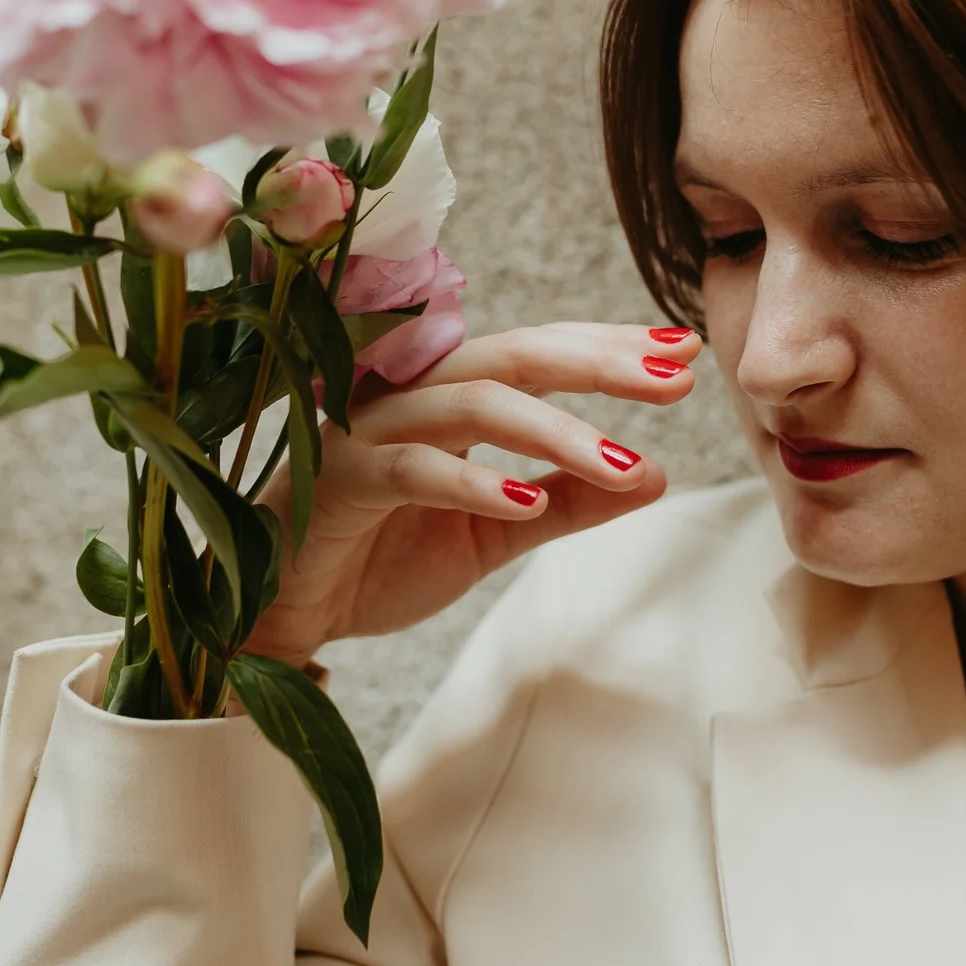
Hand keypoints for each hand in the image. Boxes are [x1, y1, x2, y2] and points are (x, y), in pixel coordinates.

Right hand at [246, 322, 700, 663]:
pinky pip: (412, 468)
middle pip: (512, 354)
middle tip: (674, 377)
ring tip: (623, 463)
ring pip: (472, 404)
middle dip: (598, 362)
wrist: (282, 617)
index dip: (608, 347)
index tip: (684, 351)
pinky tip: (526, 502)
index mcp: (448, 397)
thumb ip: (568, 502)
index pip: (537, 354)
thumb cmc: (376, 557)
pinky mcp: (339, 479)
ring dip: (557, 434)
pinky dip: (472, 480)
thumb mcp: (493, 533)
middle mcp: (409, 395)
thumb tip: (653, 474)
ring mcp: (369, 430)